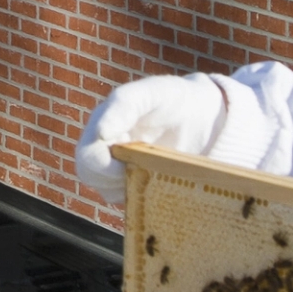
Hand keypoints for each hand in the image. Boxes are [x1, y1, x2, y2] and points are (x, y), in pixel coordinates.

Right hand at [73, 74, 233, 193]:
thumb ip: (123, 105)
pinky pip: (131, 199)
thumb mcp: (151, 92)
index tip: (129, 164)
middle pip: (91, 176)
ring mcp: (122, 166)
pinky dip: (143, 196)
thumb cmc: (174, 98)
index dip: (102, 166)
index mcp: (103, 124)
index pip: (87, 155)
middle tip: (143, 170)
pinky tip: (160, 181)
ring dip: (129, 188)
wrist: (205, 114)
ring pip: (108, 191)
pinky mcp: (140, 181)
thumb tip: (100, 133)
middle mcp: (107, 146)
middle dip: (113, 179)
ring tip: (155, 172)